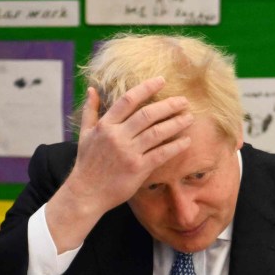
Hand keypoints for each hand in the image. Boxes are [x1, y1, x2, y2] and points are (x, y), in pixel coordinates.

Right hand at [46, 77, 194, 251]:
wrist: (86, 193)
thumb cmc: (87, 164)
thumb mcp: (85, 134)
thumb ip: (90, 111)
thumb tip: (91, 89)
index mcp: (105, 125)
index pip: (128, 100)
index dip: (146, 88)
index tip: (161, 81)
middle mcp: (117, 136)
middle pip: (147, 114)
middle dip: (168, 105)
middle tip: (184, 101)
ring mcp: (128, 153)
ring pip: (157, 132)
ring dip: (176, 123)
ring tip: (189, 118)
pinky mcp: (138, 169)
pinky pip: (161, 154)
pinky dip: (175, 146)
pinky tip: (186, 141)